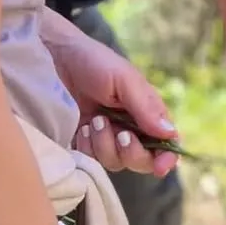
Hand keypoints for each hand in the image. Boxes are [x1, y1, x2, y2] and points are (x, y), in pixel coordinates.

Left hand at [46, 17, 180, 177]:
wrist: (54, 58)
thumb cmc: (95, 63)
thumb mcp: (124, 80)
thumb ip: (146, 108)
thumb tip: (170, 134)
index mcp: (148, 114)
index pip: (165, 145)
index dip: (166, 159)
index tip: (160, 166)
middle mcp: (130, 129)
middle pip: (141, 161)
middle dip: (131, 151)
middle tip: (120, 132)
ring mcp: (106, 138)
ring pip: (114, 163)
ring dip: (104, 145)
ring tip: (93, 121)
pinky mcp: (83, 143)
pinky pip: (90, 161)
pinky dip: (86, 147)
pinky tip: (81, 128)